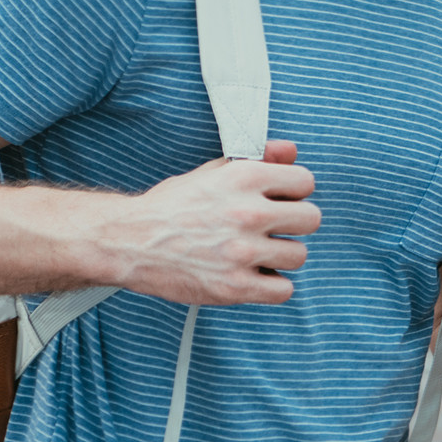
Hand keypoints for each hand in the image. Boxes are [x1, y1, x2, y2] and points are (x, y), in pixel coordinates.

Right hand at [113, 140, 319, 305]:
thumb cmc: (171, 205)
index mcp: (244, 178)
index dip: (293, 192)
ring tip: (258, 252)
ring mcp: (243, 251)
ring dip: (281, 255)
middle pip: (311, 219)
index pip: (306, 182)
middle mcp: (248, 212)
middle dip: (294, 223)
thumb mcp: (213, 171)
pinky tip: (254, 275)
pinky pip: (283, 290)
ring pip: (299, 255)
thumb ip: (258, 159)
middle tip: (272, 228)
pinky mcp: (234, 286)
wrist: (129, 242)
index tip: (279, 200)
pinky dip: (272, 286)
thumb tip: (291, 151)